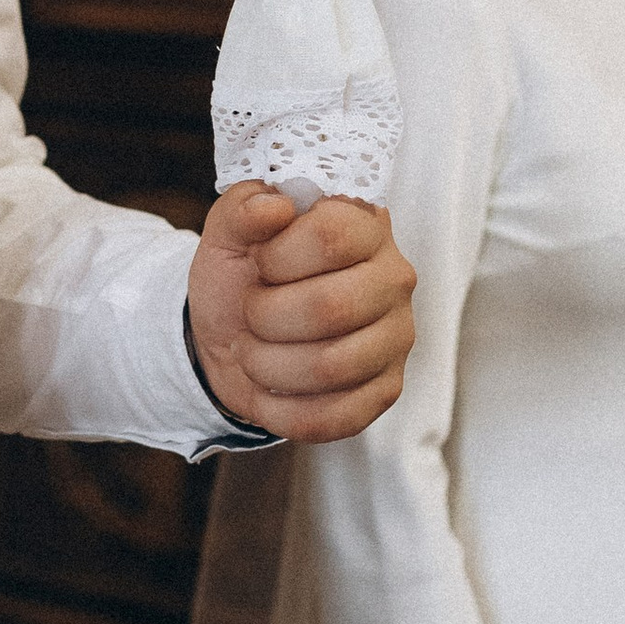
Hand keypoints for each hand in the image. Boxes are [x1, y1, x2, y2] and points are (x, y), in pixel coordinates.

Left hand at [188, 187, 416, 441]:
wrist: (233, 336)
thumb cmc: (242, 276)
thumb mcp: (227, 234)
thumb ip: (242, 208)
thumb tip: (274, 207)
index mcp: (362, 226)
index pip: (332, 236)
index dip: (279, 257)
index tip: (260, 263)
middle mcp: (393, 278)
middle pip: (331, 307)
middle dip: (266, 317)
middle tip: (251, 313)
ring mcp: (396, 338)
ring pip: (331, 367)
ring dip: (268, 365)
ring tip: (254, 351)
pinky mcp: (386, 390)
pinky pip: (335, 416)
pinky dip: (281, 410)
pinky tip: (267, 392)